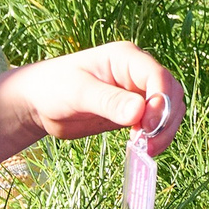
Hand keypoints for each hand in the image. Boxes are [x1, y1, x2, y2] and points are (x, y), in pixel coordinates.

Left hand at [0, 43, 185, 155]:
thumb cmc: (52, 88)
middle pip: (170, 94)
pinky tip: (142, 148)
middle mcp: (137, 74)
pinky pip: (156, 124)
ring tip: (146, 150)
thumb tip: (139, 112)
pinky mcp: (134, 113)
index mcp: (126, 58)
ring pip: (169, 110)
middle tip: (149, 145)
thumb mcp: (78, 93)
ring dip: (164, 131)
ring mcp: (138, 93)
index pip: (157, 76)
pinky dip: (155, 137)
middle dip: (166, 120)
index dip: (160, 101)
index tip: (147, 126)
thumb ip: (108, 101)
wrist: (37, 104)